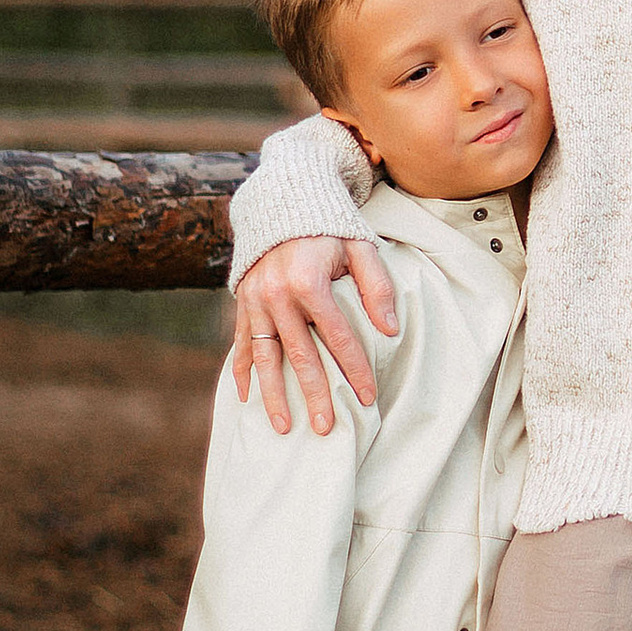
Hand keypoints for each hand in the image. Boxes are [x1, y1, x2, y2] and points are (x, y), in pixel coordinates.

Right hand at [231, 236, 395, 435]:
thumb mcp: (360, 246)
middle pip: (300, 355)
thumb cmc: (330, 229)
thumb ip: (377, 286)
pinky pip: (241, 342)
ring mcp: (255, 300)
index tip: (368, 397)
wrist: (285, 202)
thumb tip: (389, 329)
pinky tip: (245, 398)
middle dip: (314, 395)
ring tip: (284, 428)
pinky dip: (241, 371)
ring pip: (265, 357)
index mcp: (308, 281)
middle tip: (326, 428)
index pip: (338, 336)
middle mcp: (277, 294)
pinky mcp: (242, 301)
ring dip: (273, 395)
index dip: (355, 368)